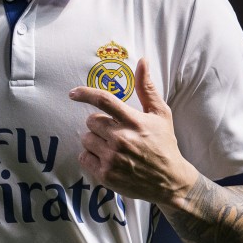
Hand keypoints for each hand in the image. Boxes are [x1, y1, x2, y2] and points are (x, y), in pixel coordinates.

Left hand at [70, 58, 197, 205]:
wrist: (169, 181)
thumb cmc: (164, 144)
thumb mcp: (161, 114)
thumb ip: (147, 88)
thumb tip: (142, 61)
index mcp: (134, 121)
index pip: (104, 101)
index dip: (85, 94)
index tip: (73, 93)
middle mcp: (122, 138)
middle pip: (91, 121)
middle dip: (99, 124)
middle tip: (114, 132)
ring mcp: (112, 158)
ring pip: (86, 139)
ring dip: (94, 141)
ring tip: (113, 148)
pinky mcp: (106, 174)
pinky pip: (83, 157)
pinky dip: (91, 157)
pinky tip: (107, 159)